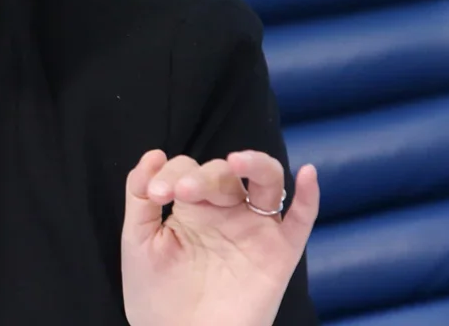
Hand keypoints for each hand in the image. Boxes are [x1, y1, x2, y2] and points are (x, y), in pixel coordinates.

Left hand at [120, 149, 319, 325]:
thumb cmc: (157, 295)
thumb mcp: (139, 240)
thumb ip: (139, 197)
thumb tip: (152, 154)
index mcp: (192, 207)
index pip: (188, 170)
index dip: (169, 173)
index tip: (154, 195)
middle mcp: (225, 212)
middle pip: (224, 174)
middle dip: (202, 176)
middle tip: (179, 191)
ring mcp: (254, 230)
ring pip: (267, 181)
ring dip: (255, 164)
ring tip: (234, 160)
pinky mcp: (279, 255)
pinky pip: (301, 222)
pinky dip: (310, 198)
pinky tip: (307, 175)